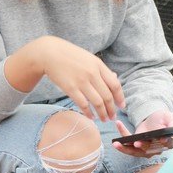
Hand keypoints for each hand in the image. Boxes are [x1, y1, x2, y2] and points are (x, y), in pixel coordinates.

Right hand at [5, 36, 124, 121]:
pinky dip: (88, 113)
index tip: (122, 106)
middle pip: (107, 96)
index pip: (115, 85)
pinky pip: (83, 104)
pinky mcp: (70, 88)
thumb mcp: (89, 58)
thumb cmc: (70, 55)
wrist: (49, 53)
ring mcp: (81, 81)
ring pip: (97, 102)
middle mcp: (92, 73)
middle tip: (113, 117)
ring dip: (102, 114)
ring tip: (104, 119)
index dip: (120, 97)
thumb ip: (102, 70)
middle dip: (112, 109)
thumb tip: (115, 79)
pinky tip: (91, 117)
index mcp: (99, 65)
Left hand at [112, 109, 172, 156]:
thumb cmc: (164, 119)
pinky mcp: (135, 145)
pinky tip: (118, 124)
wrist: (154, 119)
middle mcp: (156, 149)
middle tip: (136, 143)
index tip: (161, 139)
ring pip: (135, 152)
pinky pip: (127, 144)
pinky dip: (121, 137)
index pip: (167, 144)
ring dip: (125, 149)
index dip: (165, 143)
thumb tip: (172, 128)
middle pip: (149, 150)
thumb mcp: (170, 118)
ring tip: (116, 143)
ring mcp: (144, 149)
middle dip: (142, 147)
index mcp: (167, 142)